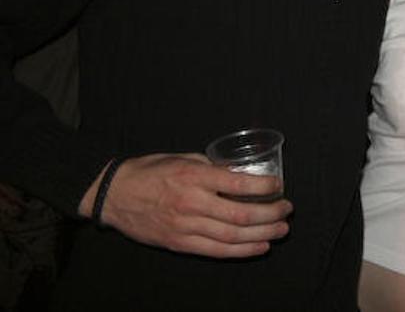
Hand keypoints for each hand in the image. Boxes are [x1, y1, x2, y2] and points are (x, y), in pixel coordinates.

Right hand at [79, 153, 291, 257]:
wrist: (114, 194)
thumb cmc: (150, 171)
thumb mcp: (183, 157)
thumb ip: (211, 166)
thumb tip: (240, 172)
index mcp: (194, 176)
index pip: (238, 183)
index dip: (264, 186)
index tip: (279, 185)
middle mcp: (192, 202)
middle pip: (240, 214)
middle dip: (270, 213)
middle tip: (287, 209)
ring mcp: (185, 226)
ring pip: (232, 235)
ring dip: (262, 234)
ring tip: (281, 229)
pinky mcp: (180, 243)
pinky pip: (216, 250)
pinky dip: (241, 250)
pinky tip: (260, 247)